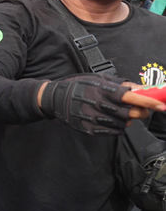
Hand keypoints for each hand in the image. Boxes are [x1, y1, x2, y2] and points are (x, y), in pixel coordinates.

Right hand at [38, 75, 164, 134]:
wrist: (54, 99)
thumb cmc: (78, 86)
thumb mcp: (98, 79)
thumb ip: (121, 84)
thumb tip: (142, 88)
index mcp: (102, 90)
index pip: (132, 97)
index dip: (149, 101)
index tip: (162, 105)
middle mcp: (99, 105)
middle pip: (132, 113)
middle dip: (142, 112)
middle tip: (142, 109)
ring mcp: (94, 118)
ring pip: (124, 123)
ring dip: (128, 119)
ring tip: (118, 112)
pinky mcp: (90, 129)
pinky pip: (114, 131)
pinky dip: (118, 126)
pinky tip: (111, 118)